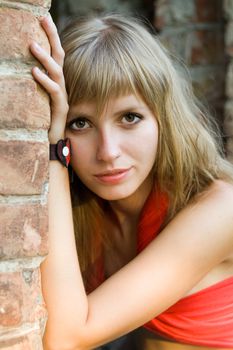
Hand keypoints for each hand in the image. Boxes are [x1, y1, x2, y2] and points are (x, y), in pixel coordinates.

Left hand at [30, 14, 68, 143]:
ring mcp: (62, 96)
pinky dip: (44, 81)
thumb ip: (38, 80)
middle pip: (59, 56)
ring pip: (57, 72)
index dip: (51, 36)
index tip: (44, 18)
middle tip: (43, 18)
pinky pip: (54, 91)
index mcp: (56, 80)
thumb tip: (26, 64)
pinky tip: (34, 72)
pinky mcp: (61, 108)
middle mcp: (61, 85)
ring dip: (45, 58)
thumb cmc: (44, 118)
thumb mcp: (39, 95)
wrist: (52, 140)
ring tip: (31, 45)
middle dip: (52, 36)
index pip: (56, 53)